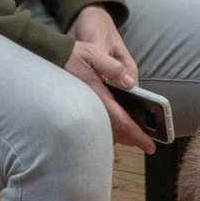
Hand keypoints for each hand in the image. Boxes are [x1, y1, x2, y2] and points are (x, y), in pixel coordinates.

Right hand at [63, 4, 155, 152]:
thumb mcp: (93, 54)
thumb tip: (130, 83)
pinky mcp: (81, 107)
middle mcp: (91, 106)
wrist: (49, 58)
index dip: (137, 135)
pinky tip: (114, 126)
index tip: (150, 146)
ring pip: (106, 130)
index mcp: (98, 95)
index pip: (121, 121)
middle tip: (145, 143)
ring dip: (120, 135)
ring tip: (133, 137)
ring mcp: (85, 109)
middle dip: (131, 138)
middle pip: (115, 130)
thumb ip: (112, 67)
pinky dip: (109, 128)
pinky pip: (98, 123)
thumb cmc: (72, 55)